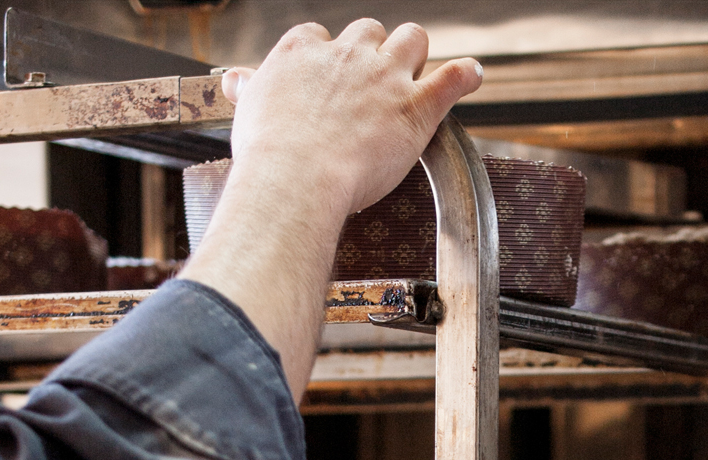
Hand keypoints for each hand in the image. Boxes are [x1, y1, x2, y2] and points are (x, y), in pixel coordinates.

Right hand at [221, 19, 482, 215]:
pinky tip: (472, 75)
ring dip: (415, 54)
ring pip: (411, 40)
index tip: (332, 81)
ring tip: (416, 76)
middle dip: (374, 53)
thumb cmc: (269, 156)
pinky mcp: (415, 107)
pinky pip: (451, 77)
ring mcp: (385, 78)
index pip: (321, 37)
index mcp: (303, 52)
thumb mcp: (249, 112)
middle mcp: (346, 55)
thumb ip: (250, 91)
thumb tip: (235, 80)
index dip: (330, 59)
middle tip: (374, 85)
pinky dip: (465, 75)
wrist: (296, 179)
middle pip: (369, 32)